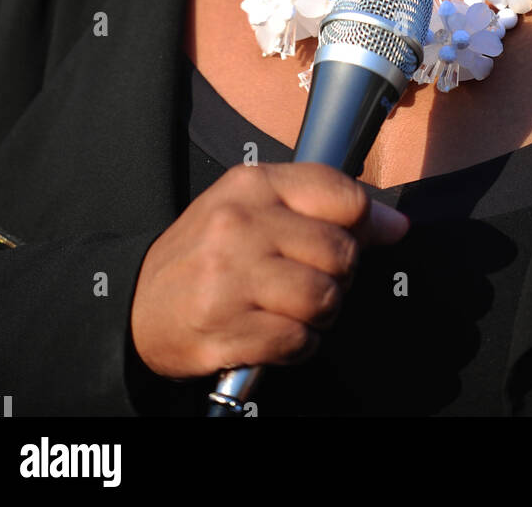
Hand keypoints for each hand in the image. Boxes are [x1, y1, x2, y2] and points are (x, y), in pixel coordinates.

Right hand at [130, 162, 408, 379]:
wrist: (136, 306)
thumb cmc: (206, 254)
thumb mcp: (255, 209)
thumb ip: (323, 208)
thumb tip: (396, 225)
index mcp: (252, 186)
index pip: (342, 195)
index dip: (363, 223)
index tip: (357, 237)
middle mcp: (240, 225)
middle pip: (340, 252)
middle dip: (339, 276)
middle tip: (313, 280)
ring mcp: (230, 278)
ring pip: (324, 298)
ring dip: (320, 314)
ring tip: (294, 308)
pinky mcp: (225, 329)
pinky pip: (298, 340)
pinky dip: (298, 345)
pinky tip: (276, 334)